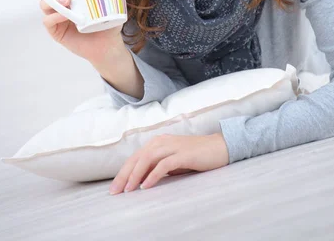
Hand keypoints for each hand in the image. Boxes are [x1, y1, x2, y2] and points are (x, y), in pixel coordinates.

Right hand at [39, 0, 129, 65]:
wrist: (110, 45)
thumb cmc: (109, 21)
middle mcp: (60, 4)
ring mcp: (57, 18)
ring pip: (45, 4)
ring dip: (53, 0)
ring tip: (68, 0)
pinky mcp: (56, 32)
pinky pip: (49, 21)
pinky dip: (54, 17)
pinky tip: (63, 15)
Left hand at [109, 133, 228, 194]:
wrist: (219, 147)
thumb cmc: (195, 156)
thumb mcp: (172, 161)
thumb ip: (157, 166)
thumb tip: (140, 180)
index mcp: (157, 143)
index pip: (135, 158)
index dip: (123, 173)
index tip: (114, 189)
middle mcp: (162, 142)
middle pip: (137, 158)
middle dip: (124, 175)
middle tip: (115, 192)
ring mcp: (172, 147)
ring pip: (147, 159)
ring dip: (136, 175)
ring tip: (128, 190)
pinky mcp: (183, 154)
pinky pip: (164, 165)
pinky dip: (153, 175)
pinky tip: (146, 185)